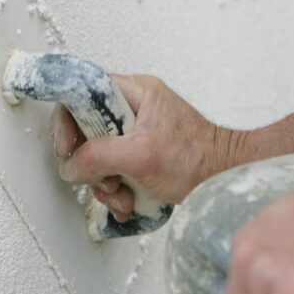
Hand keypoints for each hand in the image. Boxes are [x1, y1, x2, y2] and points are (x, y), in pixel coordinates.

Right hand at [51, 74, 239, 221]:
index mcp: (134, 92)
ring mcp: (135, 133)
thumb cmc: (198, 159)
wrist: (225, 181)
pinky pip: (113, 170)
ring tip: (123, 196)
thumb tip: (71, 165)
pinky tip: (128, 201)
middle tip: (104, 180)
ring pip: (98, 156)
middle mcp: (132, 108)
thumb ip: (99, 157)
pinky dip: (116, 190)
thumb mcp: (142, 156)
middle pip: (86, 131)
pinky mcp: (139, 155)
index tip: (67, 147)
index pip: (82, 93)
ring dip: (105, 184)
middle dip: (92, 164)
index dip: (67, 120)